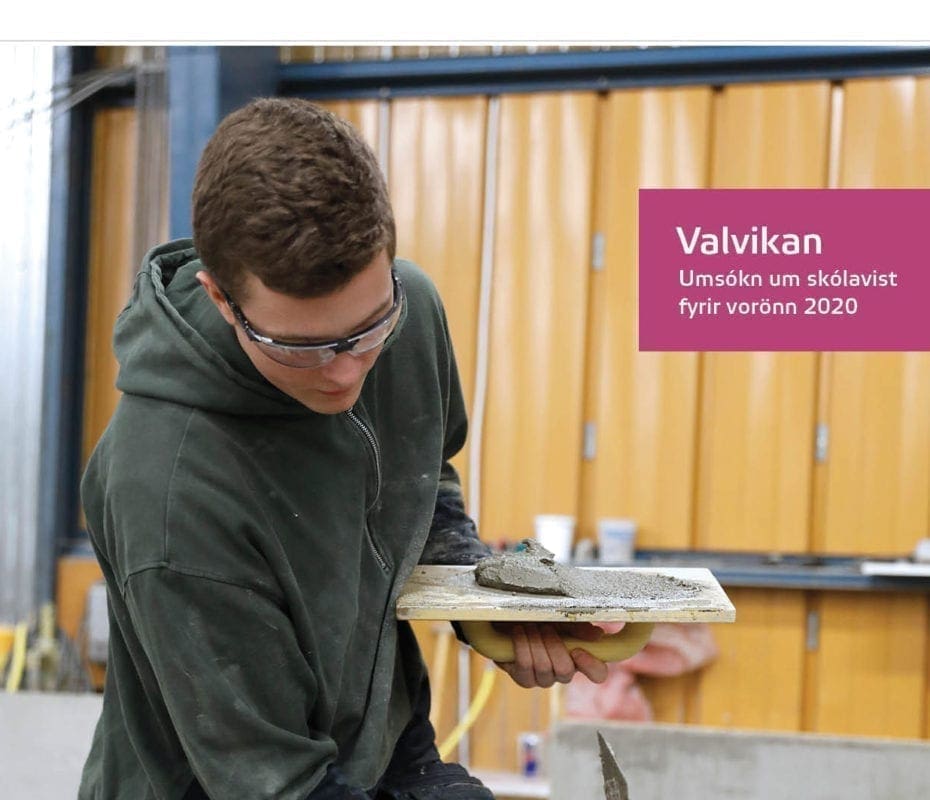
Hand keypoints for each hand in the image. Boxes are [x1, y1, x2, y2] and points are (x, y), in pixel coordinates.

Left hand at [492, 622, 608, 687]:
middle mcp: (563, 673)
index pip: (597, 673)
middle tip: (545, 626)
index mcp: (579, 658)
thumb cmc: (540, 620)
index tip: (578, 650)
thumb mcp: (560, 618)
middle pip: (565, 671)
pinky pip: (525, 666)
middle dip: (553, 643)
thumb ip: (578, 627)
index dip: (592, 666)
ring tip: (529, 626)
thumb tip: (598, 634)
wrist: (510, 621)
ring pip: (543, 668)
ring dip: (535, 642)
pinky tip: (518, 632)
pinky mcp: (524, 679)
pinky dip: (521, 645)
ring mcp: (543, 679)